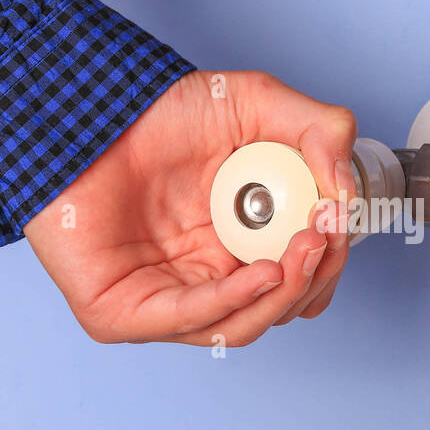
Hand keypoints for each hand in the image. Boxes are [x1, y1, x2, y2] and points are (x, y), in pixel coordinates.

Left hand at [24, 70, 358, 344]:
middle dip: (312, 277)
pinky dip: (235, 299)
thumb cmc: (156, 112)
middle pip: (276, 308)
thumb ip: (318, 131)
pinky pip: (189, 318)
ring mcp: (160, 301)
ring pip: (240, 325)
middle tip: (322, 235)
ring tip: (303, 248)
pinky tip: (267, 270)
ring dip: (284, 292)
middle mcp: (199, 279)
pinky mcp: (120, 314)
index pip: (295, 282)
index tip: (337, 225)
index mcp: (233, 247)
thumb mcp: (258, 104)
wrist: (84, 106)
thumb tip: (346, 194)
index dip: (325, 263)